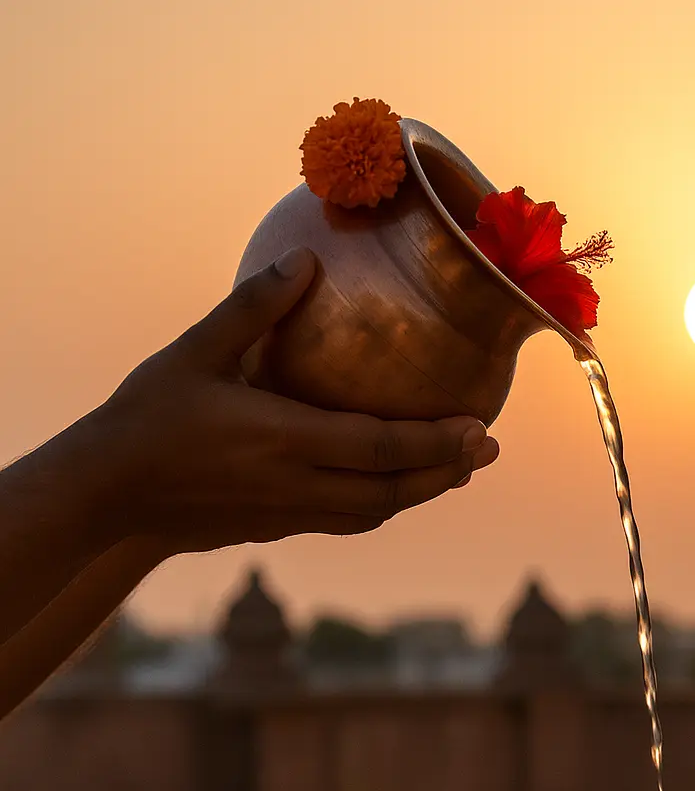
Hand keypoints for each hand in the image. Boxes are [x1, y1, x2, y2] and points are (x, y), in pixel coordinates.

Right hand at [87, 247, 498, 552]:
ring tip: (457, 469)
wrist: (109, 498)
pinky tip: (394, 486)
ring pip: (375, 512)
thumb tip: (305, 262)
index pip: (382, 448)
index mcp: (283, 441)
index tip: (481, 427)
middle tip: (488, 449)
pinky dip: (383, 503)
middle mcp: (296, 486)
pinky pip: (348, 520)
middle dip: (447, 471)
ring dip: (421, 491)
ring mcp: (289, 515)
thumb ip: (252, 308)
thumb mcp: (193, 353)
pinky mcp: (278, 528)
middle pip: (393, 490)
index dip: (438, 443)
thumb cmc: (146, 418)